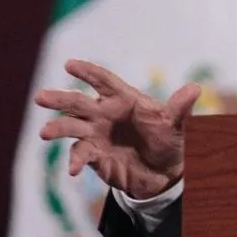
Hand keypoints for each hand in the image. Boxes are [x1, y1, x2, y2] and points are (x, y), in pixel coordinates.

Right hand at [36, 59, 200, 199]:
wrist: (164, 173)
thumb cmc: (169, 140)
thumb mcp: (176, 125)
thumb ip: (180, 108)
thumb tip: (196, 88)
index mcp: (124, 99)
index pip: (103, 80)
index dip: (87, 72)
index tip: (69, 64)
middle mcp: (104, 113)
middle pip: (78, 102)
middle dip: (59, 98)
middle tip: (41, 96)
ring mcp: (95, 133)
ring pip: (71, 126)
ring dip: (57, 128)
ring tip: (45, 132)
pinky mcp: (93, 155)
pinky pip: (80, 154)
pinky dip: (75, 161)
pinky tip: (74, 170)